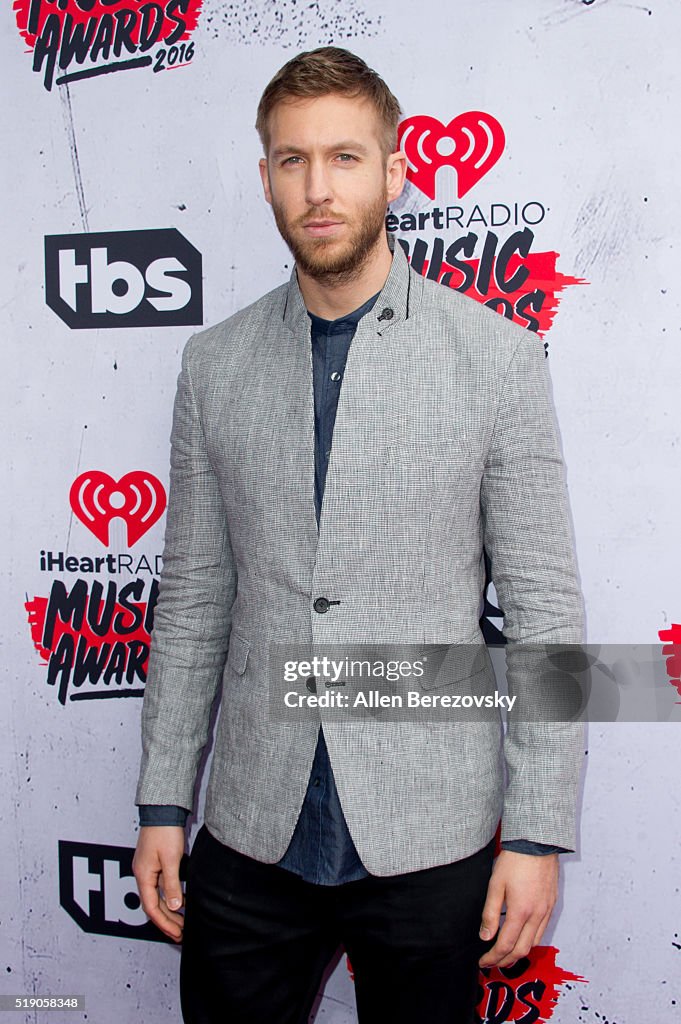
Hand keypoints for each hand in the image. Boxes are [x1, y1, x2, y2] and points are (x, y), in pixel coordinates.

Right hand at [133, 826, 185, 941]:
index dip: (164, 923)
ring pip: (156, 897)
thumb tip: (175, 906)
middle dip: (167, 921)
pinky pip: (160, 887)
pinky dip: (170, 897)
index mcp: (143, 875)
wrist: (162, 810)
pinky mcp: (154, 863)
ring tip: (182, 922)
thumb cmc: (164, 832)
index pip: (151, 907)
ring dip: (169, 911)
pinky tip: (182, 901)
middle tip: (181, 933)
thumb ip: (172, 884)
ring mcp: (148, 869)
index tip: (176, 933)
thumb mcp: (170, 860)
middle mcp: (143, 874)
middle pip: (153, 905)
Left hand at [478, 850, 557, 967]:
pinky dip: (530, 939)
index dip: (493, 957)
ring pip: (534, 942)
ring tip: (505, 953)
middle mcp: (537, 915)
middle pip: (522, 950)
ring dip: (519, 952)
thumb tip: (485, 936)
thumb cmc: (515, 860)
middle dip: (506, 960)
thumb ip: (490, 913)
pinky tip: (521, 935)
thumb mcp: (495, 885)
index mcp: (521, 911)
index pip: (506, 945)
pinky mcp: (551, 904)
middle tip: (492, 962)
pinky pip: (542, 930)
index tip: (483, 962)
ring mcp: (546, 910)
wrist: (537, 843)